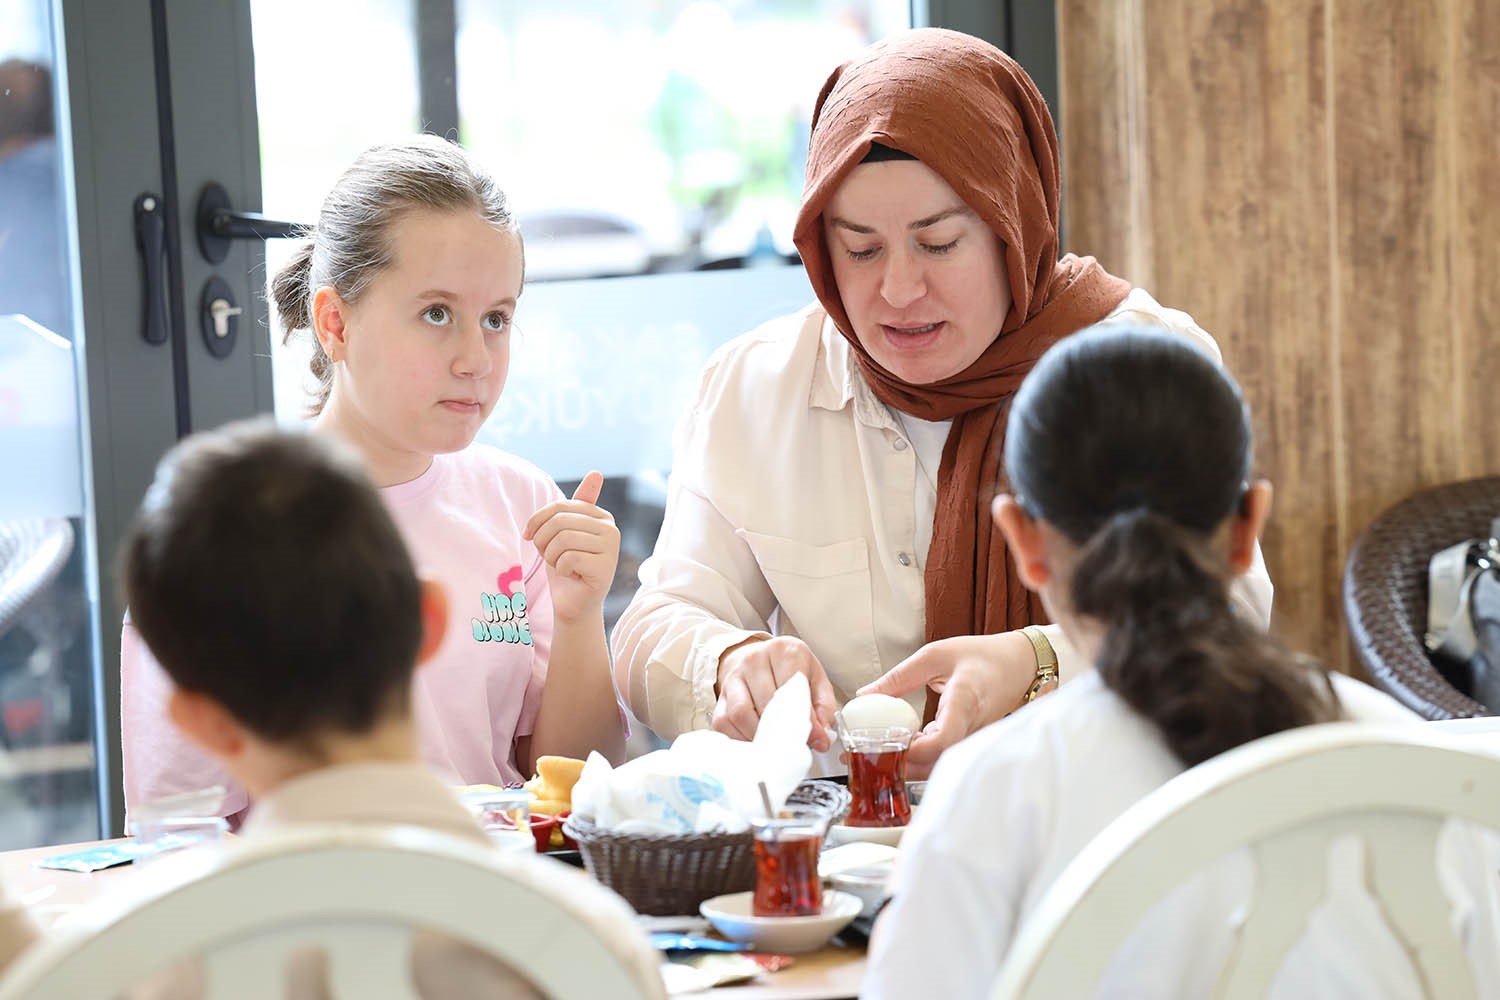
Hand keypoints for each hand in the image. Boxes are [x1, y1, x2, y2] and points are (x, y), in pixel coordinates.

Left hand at [524, 471, 619, 623]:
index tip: (531, 536)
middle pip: (559, 522)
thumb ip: (573, 506)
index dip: (537, 522)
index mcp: (600, 516)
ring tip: (562, 565)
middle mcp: (610, 528)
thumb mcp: (562, 532)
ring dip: (552, 557)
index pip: (559, 507)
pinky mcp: (606, 567)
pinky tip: (573, 576)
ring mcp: (611, 548)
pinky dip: (562, 570)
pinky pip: (568, 559)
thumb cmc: (566, 566)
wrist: (573, 602)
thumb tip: (597, 472)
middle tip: (549, 556)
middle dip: (544, 542)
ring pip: (562, 540)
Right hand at [713, 636, 838, 752]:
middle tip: (796, 744)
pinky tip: (757, 740)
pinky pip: (726, 723)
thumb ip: (824, 707)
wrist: (756, 659)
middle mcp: (754, 660)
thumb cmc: (789, 670)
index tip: (816, 738)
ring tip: (776, 744)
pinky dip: (742, 738)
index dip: (805, 718)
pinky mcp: (720, 697)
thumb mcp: (815, 679)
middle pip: (766, 703)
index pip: (792, 687)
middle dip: (784, 731)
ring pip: (742, 714)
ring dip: (761, 736)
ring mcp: (733, 677)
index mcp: (783, 651)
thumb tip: (822, 738)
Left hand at [858, 631, 1036, 777]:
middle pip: (939, 761)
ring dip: (912, 765)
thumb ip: (898, 678)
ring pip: (942, 765)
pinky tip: (906, 748)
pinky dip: (924, 760)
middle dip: (904, 765)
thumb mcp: (934, 656)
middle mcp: (974, 725)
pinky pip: (948, 759)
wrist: (1018, 664)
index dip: (916, 750)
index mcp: (965, 700)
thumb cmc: (980, 655)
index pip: (944, 738)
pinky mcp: (974, 743)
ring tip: (882, 753)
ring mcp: (977, 738)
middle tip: (871, 755)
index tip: (890, 745)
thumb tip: (865, 695)